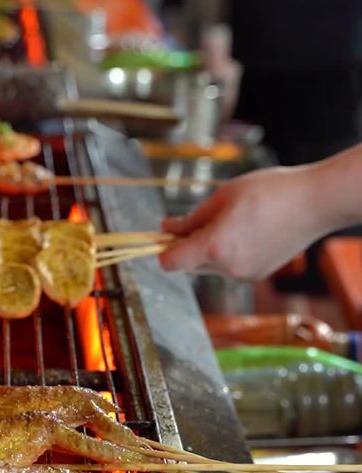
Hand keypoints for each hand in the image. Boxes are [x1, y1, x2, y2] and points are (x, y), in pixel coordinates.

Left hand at [158, 166, 320, 280]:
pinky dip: (230, 252)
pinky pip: (229, 266)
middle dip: (189, 245)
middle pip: (189, 264)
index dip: (162, 250)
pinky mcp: (256, 275)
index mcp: (214, 247)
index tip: (165, 237)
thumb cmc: (269, 191)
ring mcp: (242, 275)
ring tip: (235, 220)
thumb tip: (166, 230)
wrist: (315, 202)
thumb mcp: (222, 197)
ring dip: (211, 248)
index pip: (170, 263)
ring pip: (210, 265)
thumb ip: (190, 219)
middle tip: (202, 219)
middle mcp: (226, 267)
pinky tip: (250, 231)